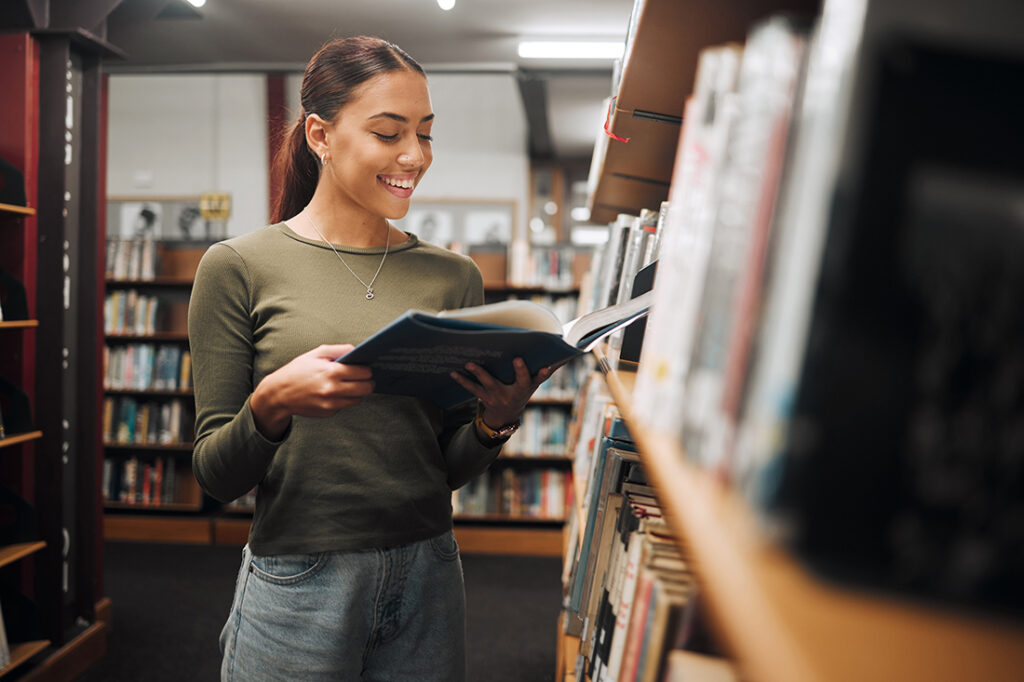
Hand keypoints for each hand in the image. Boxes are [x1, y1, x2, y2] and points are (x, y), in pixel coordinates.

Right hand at [251, 344, 373, 439]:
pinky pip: (345, 406)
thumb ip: (339, 349)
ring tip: (351, 385)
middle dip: (368, 382)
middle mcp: (333, 389)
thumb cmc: (298, 371)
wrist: (280, 394)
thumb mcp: (316, 354)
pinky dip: (344, 400)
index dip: (367, 369)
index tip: (365, 367)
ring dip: (358, 392)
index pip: (364, 372)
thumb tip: (357, 350)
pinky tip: (336, 393)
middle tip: (365, 378)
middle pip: (366, 388)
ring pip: (358, 399)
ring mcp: (331, 403)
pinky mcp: (329, 412)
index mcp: (332, 372)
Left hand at [450, 357, 552, 427]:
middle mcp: (515, 393)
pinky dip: (462, 380)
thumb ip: (545, 370)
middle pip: (519, 382)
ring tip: (470, 363)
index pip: (538, 379)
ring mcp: (499, 396)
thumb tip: (565, 354)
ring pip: (490, 384)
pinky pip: (472, 388)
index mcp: (527, 388)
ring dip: (479, 373)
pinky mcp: (484, 397)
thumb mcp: (534, 384)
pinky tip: (453, 372)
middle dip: (520, 371)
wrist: (505, 416)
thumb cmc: (521, 392)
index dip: (544, 373)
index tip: (547, 365)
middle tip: (518, 359)